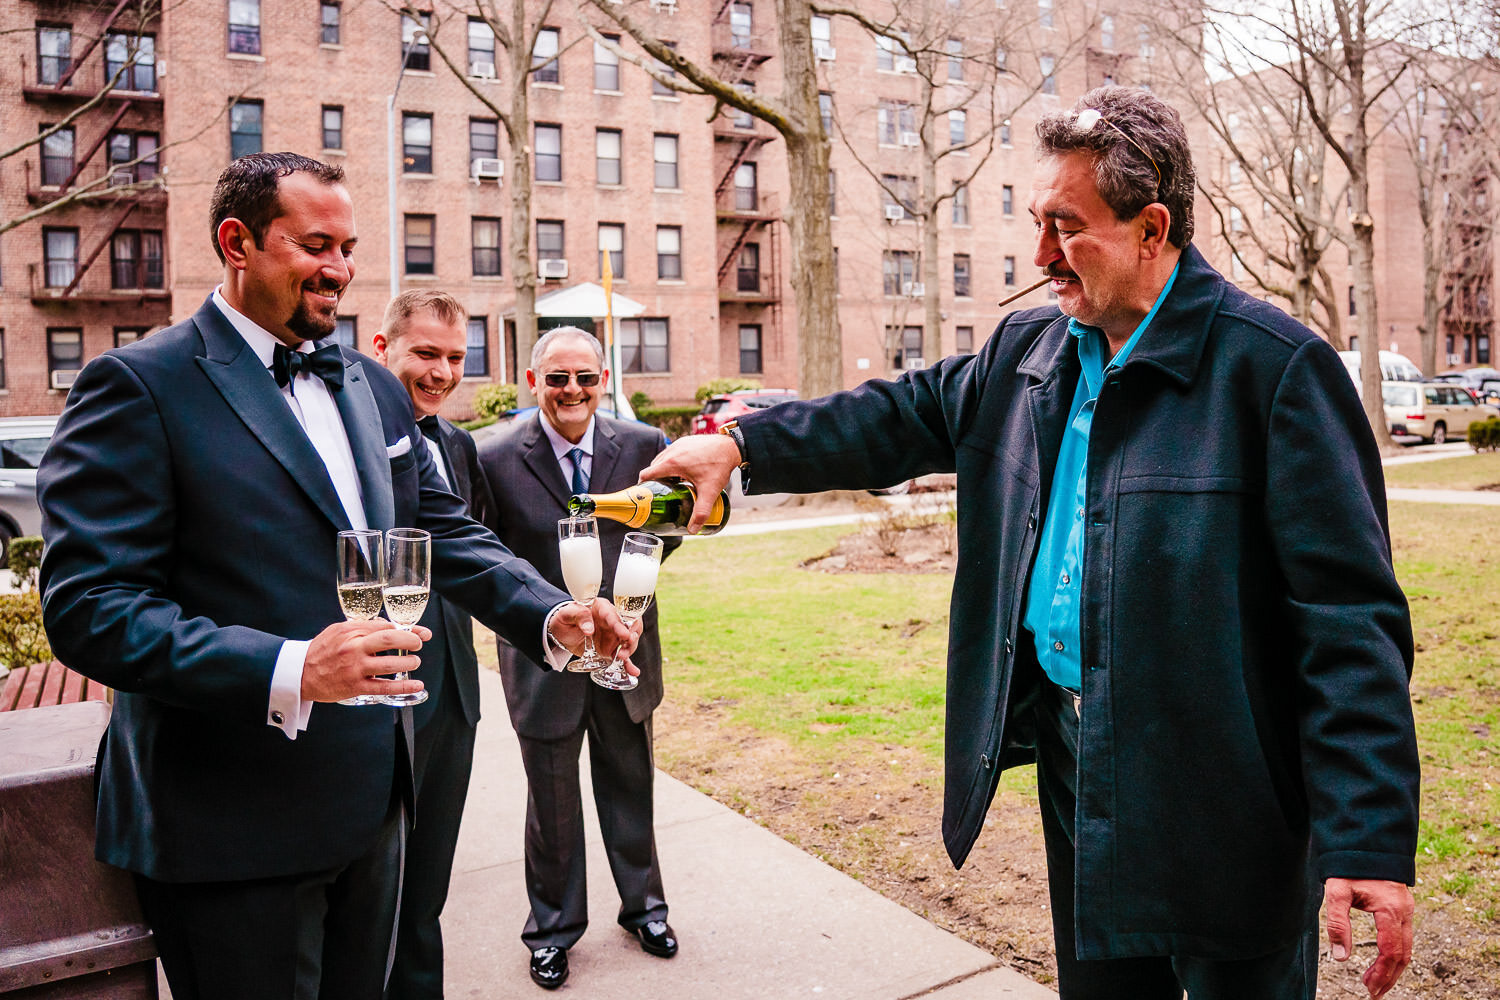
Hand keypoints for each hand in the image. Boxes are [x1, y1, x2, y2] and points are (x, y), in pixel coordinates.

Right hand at [301, 620, 430, 702]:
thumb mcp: (339, 630)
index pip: (385, 626)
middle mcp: (354, 648)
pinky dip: (403, 686)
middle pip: (391, 640)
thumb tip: (389, 626)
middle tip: (418, 644)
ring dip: (409, 662)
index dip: (407, 629)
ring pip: (391, 664)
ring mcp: (356, 668)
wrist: (300, 673)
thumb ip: (362, 627)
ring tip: (414, 662)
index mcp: (351, 631)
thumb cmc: (321, 650)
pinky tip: (416, 685)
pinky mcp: (356, 686)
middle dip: (411, 640)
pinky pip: (384, 687)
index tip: (419, 632)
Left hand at [549, 598, 641, 674]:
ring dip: (629, 650)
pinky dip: (628, 664)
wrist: (562, 632)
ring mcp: (613, 635)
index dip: (621, 625)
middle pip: (629, 626)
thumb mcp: (567, 614)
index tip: (625, 634)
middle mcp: (611, 620)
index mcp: (602, 608)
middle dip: (631, 637)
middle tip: (627, 645)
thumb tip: (589, 628)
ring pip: (628, 642)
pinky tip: (633, 671)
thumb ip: (579, 615)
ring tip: (621, 657)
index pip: (614, 614)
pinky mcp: (611, 648)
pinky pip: (622, 656)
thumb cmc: (565, 619)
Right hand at [638, 434, 741, 532]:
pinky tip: (684, 473)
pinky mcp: (685, 441)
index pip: (646, 474)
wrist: (731, 446)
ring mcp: (678, 444)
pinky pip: (672, 453)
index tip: (647, 495)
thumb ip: (701, 512)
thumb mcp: (709, 492)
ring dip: (664, 471)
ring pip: (662, 459)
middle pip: (653, 467)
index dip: (643, 485)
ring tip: (673, 485)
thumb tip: (693, 529)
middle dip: (655, 480)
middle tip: (662, 494)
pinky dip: (672, 462)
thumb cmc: (719, 466)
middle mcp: (672, 451)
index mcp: (672, 463)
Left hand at [1323, 877, 1413, 998]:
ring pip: (1406, 946)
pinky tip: (1383, 961)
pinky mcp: (1404, 906)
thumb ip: (1338, 924)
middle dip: (1389, 976)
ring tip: (1375, 982)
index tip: (1369, 988)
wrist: (1366, 841)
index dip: (1381, 973)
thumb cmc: (1349, 866)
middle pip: (1403, 954)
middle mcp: (1405, 911)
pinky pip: (1404, 936)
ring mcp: (1407, 909)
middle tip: (1372, 992)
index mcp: (1390, 910)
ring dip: (1393, 967)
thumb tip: (1340, 958)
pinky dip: (1396, 953)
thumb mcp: (1336, 891)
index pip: (1390, 951)